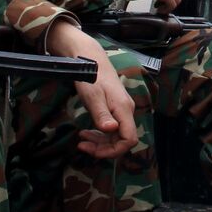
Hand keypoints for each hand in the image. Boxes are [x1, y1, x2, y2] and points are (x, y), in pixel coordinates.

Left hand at [49, 21, 136, 158]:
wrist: (91, 60)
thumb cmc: (91, 77)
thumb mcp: (93, 96)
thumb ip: (102, 114)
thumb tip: (111, 130)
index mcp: (124, 109)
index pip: (129, 139)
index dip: (114, 151)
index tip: (93, 151)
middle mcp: (126, 111)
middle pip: (122, 140)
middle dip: (103, 148)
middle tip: (82, 145)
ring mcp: (121, 110)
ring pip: (115, 135)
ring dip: (100, 142)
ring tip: (82, 140)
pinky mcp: (115, 109)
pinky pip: (111, 128)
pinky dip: (99, 134)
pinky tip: (86, 132)